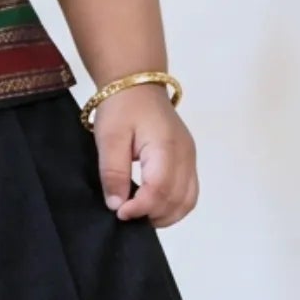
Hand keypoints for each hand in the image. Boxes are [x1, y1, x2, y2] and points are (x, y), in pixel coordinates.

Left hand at [91, 86, 198, 226]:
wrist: (138, 84)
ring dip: (165, 215)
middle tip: (126, 214)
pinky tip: (153, 206)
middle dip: (151, 214)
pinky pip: (189, 192)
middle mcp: (185, 155)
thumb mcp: (109, 138)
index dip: (140, 208)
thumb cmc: (121, 108)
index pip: (160, 189)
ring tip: (139, 214)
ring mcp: (190, 158)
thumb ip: (113, 172)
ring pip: (188, 200)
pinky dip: (173, 206)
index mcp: (166, 147)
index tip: (119, 212)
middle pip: (177, 200)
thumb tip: (117, 205)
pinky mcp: (188, 160)